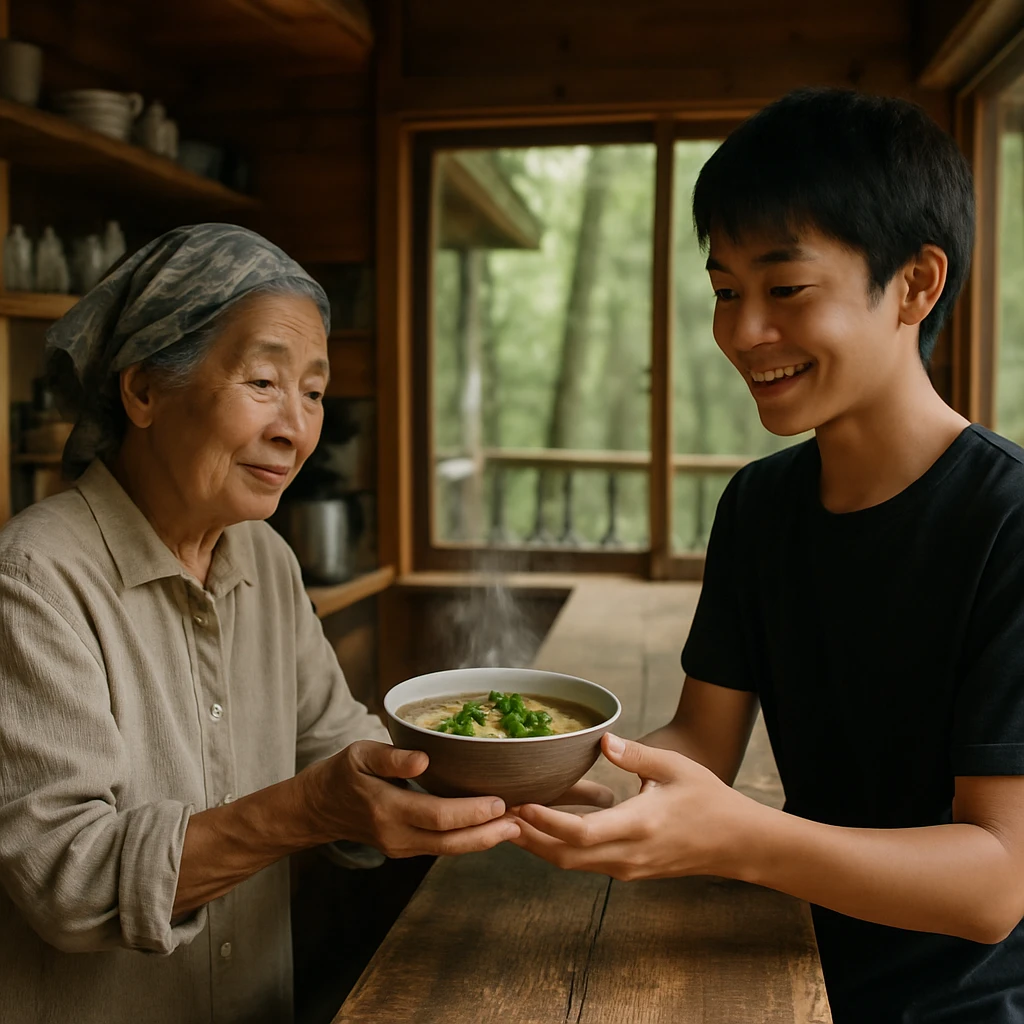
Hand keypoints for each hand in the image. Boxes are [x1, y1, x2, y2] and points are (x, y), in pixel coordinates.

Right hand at [302, 740, 519, 857]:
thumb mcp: (359, 754)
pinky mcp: (405, 849)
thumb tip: (423, 760)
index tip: (499, 801)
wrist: (317, 809)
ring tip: (514, 827)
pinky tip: (489, 829)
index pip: (437, 815)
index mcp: (386, 809)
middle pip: (450, 841)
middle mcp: (396, 835)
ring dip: (483, 840)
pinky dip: (467, 840)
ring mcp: (400, 847)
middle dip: (488, 834)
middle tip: (520, 820)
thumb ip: (391, 757)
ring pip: (448, 849)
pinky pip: (441, 847)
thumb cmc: (341, 774)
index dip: (471, 811)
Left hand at [508, 733, 757, 880]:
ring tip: (509, 820)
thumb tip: (603, 739)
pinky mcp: (627, 871)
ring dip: (538, 845)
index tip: (519, 804)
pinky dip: (558, 847)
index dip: (545, 821)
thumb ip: (635, 755)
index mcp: (638, 826)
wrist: (736, 843)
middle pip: (563, 855)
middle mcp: (627, 855)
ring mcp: (626, 868)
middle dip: (527, 837)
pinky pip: (584, 863)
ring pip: (570, 863)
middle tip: (496, 813)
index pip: (580, 832)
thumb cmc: (708, 800)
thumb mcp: (674, 768)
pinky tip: (543, 828)